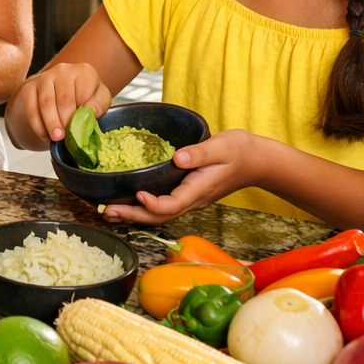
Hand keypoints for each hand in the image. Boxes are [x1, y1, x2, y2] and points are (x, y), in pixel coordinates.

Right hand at [13, 63, 111, 147]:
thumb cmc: (84, 97)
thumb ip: (99, 104)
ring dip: (51, 123)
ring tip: (57, 138)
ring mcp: (44, 78)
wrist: (61, 92)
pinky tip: (45, 135)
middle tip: (68, 137)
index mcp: (84, 72)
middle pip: (64, 99)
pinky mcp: (29, 88)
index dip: (84, 111)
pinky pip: (31, 108)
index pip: (84, 91)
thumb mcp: (99, 100)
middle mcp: (63, 70)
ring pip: (46, 103)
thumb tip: (91, 112)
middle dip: (66, 121)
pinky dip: (38, 125)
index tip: (84, 126)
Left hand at [103, 129, 262, 224]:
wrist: (256, 161)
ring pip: (159, 215)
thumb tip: (178, 158)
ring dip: (134, 215)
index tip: (138, 194)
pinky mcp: (187, 194)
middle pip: (160, 216)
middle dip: (133, 216)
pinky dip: (143, 208)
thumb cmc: (240, 151)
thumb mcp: (222, 147)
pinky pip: (163, 207)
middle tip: (107, 212)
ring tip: (109, 212)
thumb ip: (200, 153)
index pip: (173, 205)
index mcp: (199, 189)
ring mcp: (190, 199)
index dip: (153, 204)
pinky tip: (128, 203)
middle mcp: (192, 199)